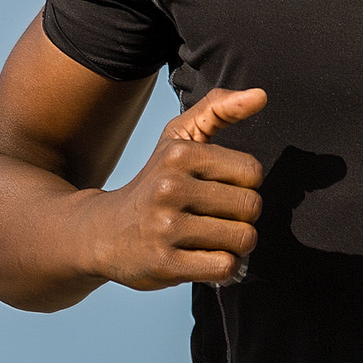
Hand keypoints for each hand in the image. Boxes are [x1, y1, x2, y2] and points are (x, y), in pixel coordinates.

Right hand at [84, 88, 267, 289]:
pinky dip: (223, 268)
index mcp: (179, 154)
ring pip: (243, 239)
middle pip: (251, 207)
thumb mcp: (177, 139)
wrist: (101, 233)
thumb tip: (261, 95)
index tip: (218, 190)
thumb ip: (218, 109)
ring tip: (209, 239)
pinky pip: (226, 267)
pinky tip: (202, 258)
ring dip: (234, 245)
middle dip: (241, 217)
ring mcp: (166, 227)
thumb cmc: (152, 184)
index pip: (252, 172)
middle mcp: (170, 188)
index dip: (243, 185)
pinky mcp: (166, 263)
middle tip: (215, 219)